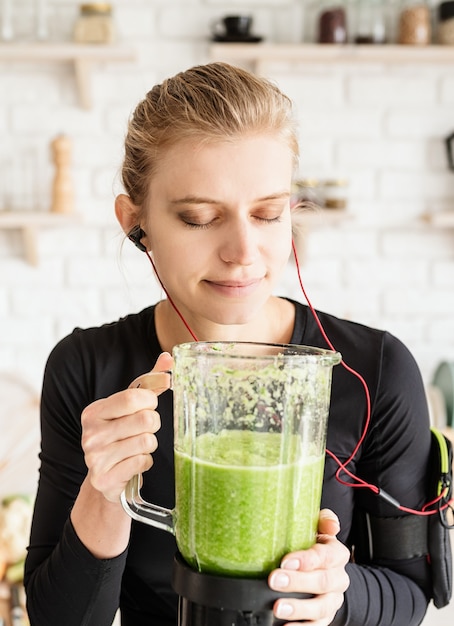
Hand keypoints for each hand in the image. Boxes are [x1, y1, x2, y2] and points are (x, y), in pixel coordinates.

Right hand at [81, 352, 172, 502]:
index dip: (150, 401)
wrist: (105, 476)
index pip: (133, 398)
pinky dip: (145, 462)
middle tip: (145, 429)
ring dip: (150, 445)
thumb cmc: (120, 435)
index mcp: (93, 412)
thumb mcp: (129, 408)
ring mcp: (95, 458)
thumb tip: (169, 358)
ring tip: (137, 446)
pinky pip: (143, 462)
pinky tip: (133, 462)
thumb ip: (149, 382)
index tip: (149, 406)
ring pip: (147, 442)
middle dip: (153, 424)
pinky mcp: (105, 478)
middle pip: (145, 420)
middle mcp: (91, 434)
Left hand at [268, 509, 349, 624]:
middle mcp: (338, 578)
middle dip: (297, 582)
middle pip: (323, 581)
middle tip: (274, 580)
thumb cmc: (314, 545)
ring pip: (320, 607)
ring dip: (298, 608)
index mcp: (337, 554)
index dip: (306, 560)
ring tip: (278, 607)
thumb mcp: (318, 528)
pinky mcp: (326, 617)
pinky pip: (317, 625)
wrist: (326, 571)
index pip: (325, 556)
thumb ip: (323, 520)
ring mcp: (333, 600)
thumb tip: (331, 523)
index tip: (285, 561)